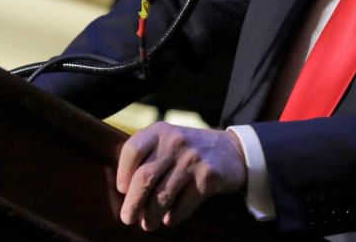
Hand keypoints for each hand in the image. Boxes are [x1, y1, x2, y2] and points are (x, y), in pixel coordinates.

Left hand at [116, 122, 245, 230]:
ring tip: (148, 224)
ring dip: (151, 216)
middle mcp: (176, 142)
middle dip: (132, 204)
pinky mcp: (208, 177)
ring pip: (162, 196)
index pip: (132, 150)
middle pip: (144, 178)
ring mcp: (193, 159)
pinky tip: (171, 218)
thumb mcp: (169, 141)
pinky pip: (183, 205)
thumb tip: (124, 193)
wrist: (233, 150)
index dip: (122, 173)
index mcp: (161, 131)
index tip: (122, 190)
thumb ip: (147, 156)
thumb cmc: (190, 151)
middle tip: (128, 218)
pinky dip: (174, 217)